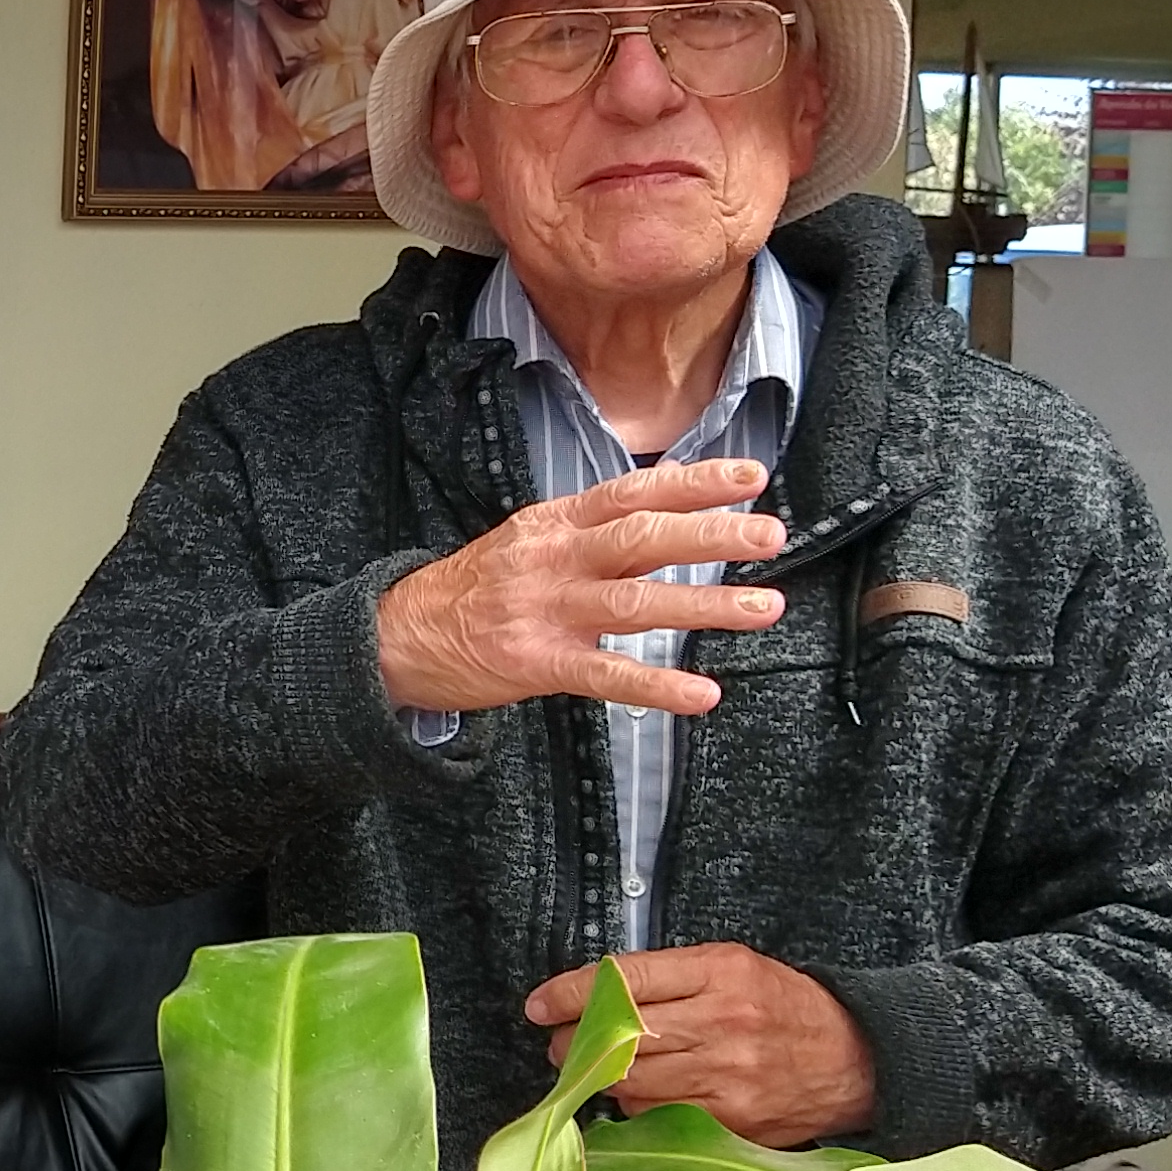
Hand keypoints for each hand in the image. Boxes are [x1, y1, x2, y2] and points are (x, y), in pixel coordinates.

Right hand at [376, 459, 789, 716]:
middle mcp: (553, 559)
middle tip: (770, 535)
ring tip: (764, 608)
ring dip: (705, 605)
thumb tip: (672, 525)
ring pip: (635, 603)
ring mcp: (544, 611)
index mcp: (554, 523)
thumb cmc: (476, 588)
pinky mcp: (537, 663)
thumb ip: (595, 537)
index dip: (694, 482)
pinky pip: (606, 674)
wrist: (401, 635)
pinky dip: (657, 685)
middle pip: (641, 538)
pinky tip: (701, 694)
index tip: (750, 476)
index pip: (632, 491)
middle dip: (711, 535)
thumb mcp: (529, 542)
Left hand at [525, 942, 876, 1145]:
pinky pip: (659, 1117)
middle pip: (621, 1036)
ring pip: (632, 1083)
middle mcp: (723, 1024)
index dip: (571, 993)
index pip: (626, 980)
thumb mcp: (734, 966)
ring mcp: (728, 1078)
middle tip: (561, 1042)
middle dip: (576, 1042)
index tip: (540, 1004)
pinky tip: (640, 1094)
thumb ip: (669, 977)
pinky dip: (637, 1106)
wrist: (858, 1059)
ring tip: (594, 1068)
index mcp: (721, 972)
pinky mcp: (732, 1122)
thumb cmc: (785, 1006)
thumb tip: (595, 996)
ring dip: (600, 1077)